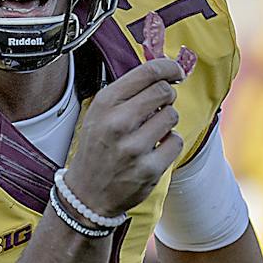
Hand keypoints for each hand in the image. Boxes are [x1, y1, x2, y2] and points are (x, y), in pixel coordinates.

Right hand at [63, 12, 183, 216]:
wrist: (87, 194)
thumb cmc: (97, 148)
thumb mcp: (100, 114)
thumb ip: (127, 92)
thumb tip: (163, 72)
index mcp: (105, 104)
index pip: (147, 73)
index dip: (168, 68)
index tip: (175, 71)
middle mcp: (118, 123)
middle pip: (163, 92)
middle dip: (166, 97)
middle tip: (159, 106)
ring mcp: (134, 148)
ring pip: (172, 116)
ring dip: (167, 121)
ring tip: (150, 132)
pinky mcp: (149, 169)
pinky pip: (175, 141)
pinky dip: (169, 144)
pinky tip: (154, 149)